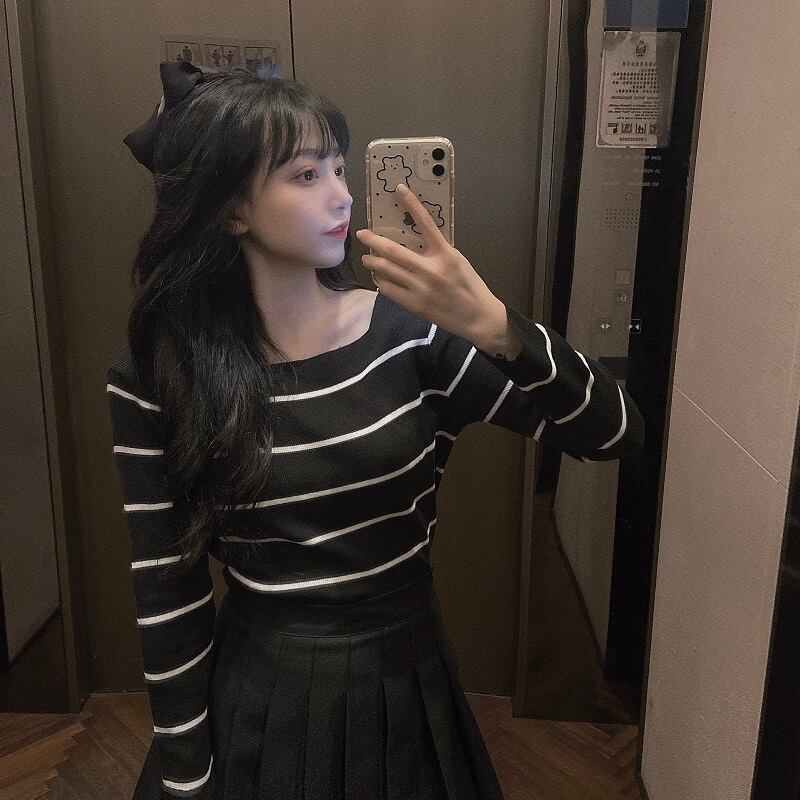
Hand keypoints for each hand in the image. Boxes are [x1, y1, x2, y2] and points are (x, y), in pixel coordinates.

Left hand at [354, 184, 499, 343]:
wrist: (478, 317)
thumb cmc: (470, 287)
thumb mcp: (458, 262)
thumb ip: (439, 251)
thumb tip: (415, 241)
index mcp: (446, 254)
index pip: (426, 223)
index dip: (411, 204)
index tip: (399, 189)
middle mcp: (431, 269)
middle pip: (393, 250)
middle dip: (374, 240)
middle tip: (363, 234)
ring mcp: (420, 288)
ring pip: (387, 270)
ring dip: (373, 261)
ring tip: (367, 258)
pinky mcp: (415, 304)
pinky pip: (389, 289)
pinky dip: (381, 281)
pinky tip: (379, 277)